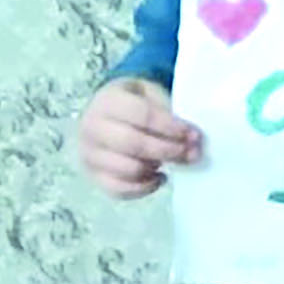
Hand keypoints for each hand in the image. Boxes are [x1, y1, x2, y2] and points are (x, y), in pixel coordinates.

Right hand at [78, 76, 202, 199]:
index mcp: (108, 100)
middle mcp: (92, 127)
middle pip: (133, 144)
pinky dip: (144, 187)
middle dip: (168, 150)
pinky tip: (160, 177)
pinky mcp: (94, 176)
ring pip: (127, 169)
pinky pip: (119, 190)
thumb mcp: (150, 94)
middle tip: (192, 153)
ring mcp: (89, 154)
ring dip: (156, 168)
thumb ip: (168, 112)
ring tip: (173, 161)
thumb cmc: (134, 101)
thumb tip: (191, 139)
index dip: (170, 127)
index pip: (142, 114)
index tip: (193, 134)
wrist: (106, 112)